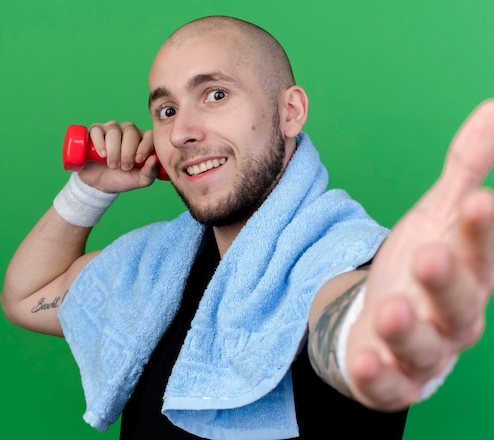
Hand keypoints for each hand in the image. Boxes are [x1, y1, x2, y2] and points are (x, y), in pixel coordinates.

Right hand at [79, 121, 158, 192]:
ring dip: (113, 151)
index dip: (144, 147)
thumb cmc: (122, 178)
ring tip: (112, 165)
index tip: (138, 161)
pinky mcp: (96, 131)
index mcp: (143, 140)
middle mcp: (129, 130)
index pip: (149, 136)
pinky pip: (98, 130)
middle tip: (123, 167)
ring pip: (114, 132)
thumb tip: (154, 159)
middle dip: (127, 152)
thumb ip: (150, 171)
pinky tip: (102, 154)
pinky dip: (99, 143)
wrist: (100, 184)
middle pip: (131, 133)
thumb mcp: (140, 180)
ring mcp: (112, 128)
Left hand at [347, 100, 493, 409]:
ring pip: (422, 346)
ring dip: (406, 330)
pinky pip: (387, 384)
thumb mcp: (438, 215)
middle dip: (447, 281)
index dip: (481, 230)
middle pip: (458, 302)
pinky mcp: (392, 379)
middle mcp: (453, 315)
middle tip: (429, 255)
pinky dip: (376, 376)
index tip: (480, 201)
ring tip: (389, 310)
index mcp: (468, 272)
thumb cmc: (421, 268)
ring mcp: (422, 351)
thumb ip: (465, 169)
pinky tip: (363, 361)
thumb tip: (493, 108)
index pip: (480, 250)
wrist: (388, 322)